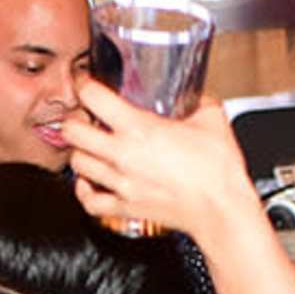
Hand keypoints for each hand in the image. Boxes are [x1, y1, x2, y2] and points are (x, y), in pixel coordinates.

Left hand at [62, 79, 270, 242]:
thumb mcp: (212, 118)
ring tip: (90, 146)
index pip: (93, 97)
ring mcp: (121, 183)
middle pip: (72, 131)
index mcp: (140, 129)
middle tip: (84, 116)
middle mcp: (123, 155)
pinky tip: (91, 180)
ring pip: (76, 163)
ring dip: (80, 151)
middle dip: (75, 119)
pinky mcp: (125, 207)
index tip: (87, 84)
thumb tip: (193, 95)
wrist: (222, 209)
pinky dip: (83, 189)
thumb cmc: (218, 171)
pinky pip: (88, 200)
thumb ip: (197, 100)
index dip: (85, 85)